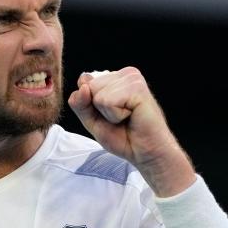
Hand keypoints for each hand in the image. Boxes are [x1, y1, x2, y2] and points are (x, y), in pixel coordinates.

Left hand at [67, 67, 194, 195]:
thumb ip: (80, 103)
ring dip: (109, 114)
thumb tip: (82, 84)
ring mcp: (133, 78)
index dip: (92, 107)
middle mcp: (125, 74)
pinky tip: (132, 116)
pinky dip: (115, 115)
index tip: (113, 117)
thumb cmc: (124, 138)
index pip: (84, 84)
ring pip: (97, 95)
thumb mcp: (93, 121)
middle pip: (89, 88)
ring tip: (128, 118)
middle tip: (121, 119)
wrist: (147, 153)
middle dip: (100, 110)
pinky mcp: (137, 88)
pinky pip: (107, 101)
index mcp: (116, 78)